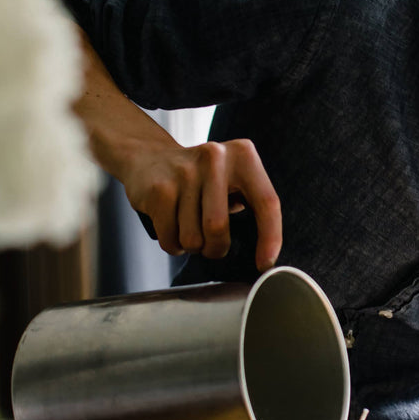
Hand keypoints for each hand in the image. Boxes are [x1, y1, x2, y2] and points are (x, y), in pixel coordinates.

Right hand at [73, 31, 281, 269]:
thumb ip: (250, 203)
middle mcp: (215, 158)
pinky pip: (170, 239)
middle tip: (212, 245)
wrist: (148, 157)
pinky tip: (172, 226)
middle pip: (219, 228)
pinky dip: (173, 244)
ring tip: (188, 228)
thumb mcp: (231, 179)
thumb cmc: (199, 179)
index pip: (267, 203)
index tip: (265, 263)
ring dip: (192, 247)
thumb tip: (265, 254)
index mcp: (243, 156)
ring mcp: (184, 172)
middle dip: (216, 248)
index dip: (270, 238)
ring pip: (193, 239)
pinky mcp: (159, 189)